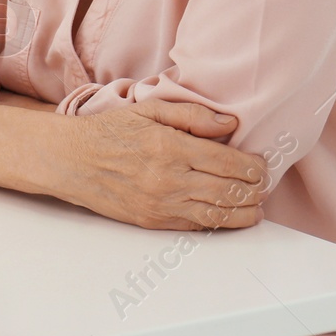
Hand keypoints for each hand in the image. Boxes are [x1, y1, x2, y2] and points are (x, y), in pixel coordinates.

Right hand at [49, 100, 267, 229]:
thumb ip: (192, 115)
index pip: (230, 163)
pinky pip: (197, 225)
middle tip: (263, 185)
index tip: (262, 165)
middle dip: (255, 190)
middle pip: (230, 191)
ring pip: (219, 214)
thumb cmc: (109, 132)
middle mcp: (170, 179)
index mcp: (171, 147)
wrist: (72, 160)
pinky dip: (219, 222)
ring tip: (255, 205)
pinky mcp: (154, 221)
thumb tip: (230, 125)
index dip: (255, 167)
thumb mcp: (148, 109)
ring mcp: (162, 203)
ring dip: (244, 211)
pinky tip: (229, 215)